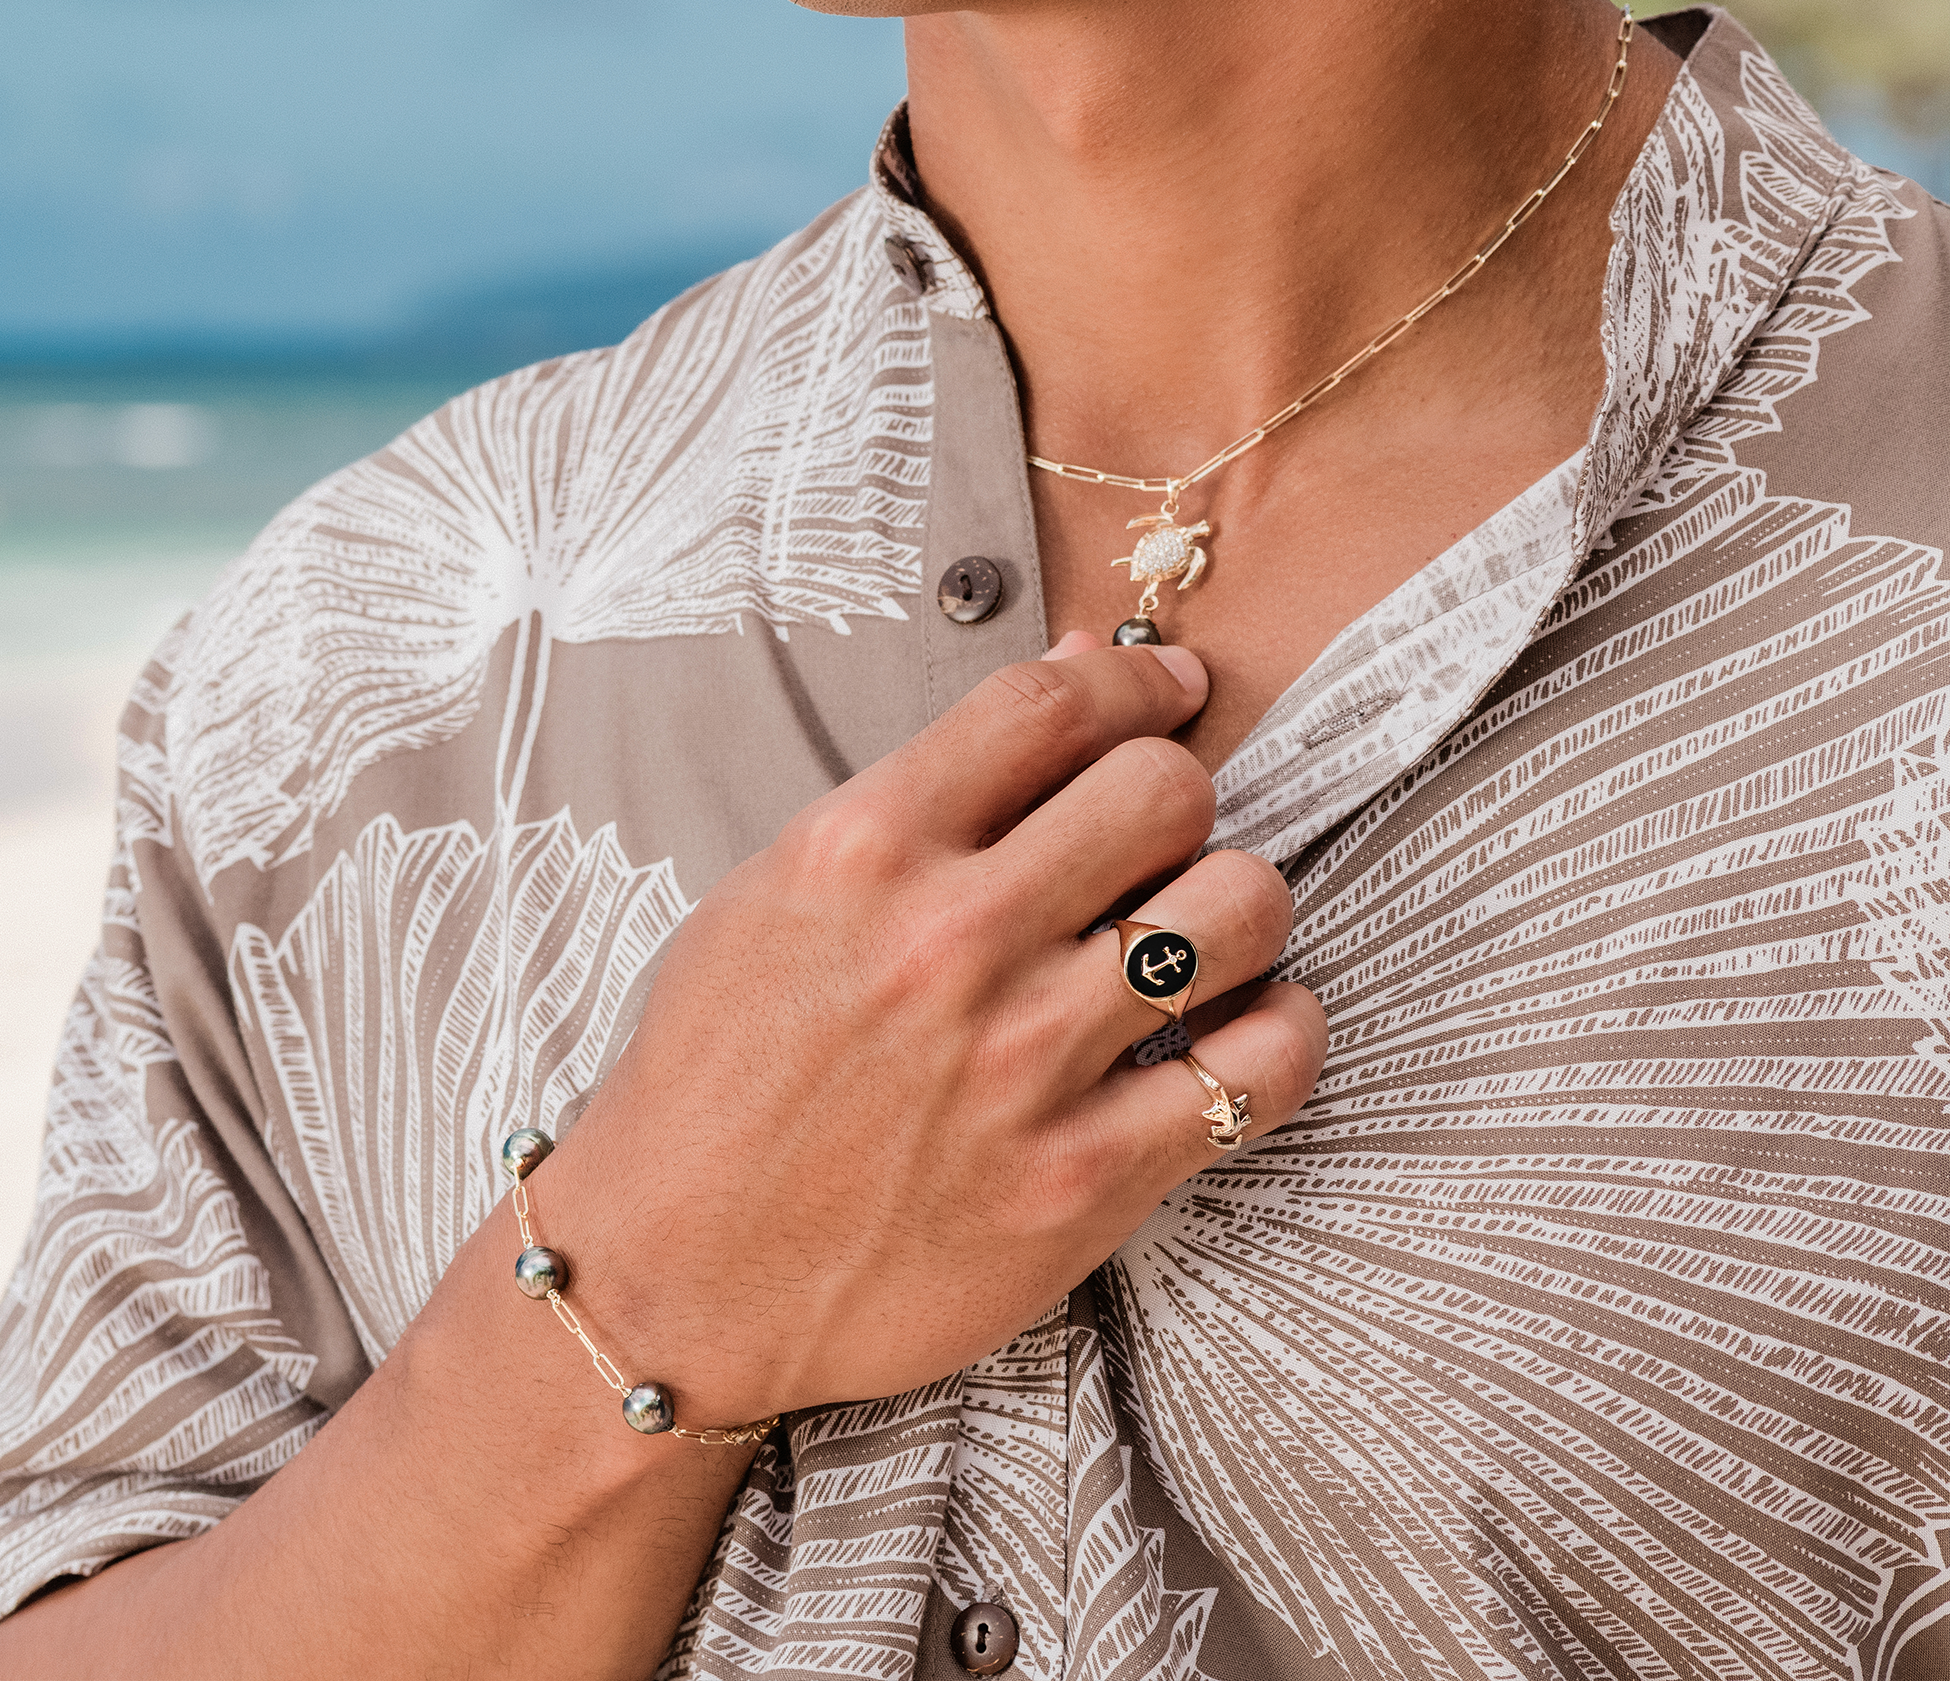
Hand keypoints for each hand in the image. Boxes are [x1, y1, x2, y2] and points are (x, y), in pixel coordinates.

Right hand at [537, 635, 1325, 1424]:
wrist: (671, 1276)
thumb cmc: (715, 1079)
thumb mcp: (780, 895)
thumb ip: (927, 789)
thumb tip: (1070, 675)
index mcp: (862, 850)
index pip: (1051, 706)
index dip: (1133, 678)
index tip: (1166, 690)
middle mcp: (951, 942)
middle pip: (1166, 789)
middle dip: (1180, 794)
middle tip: (1159, 838)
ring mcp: (1023, 1065)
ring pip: (1237, 909)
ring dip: (1238, 904)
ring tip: (1203, 931)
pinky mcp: (1082, 1182)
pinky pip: (1262, 1067)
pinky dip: (1279, 1029)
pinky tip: (1241, 1028)